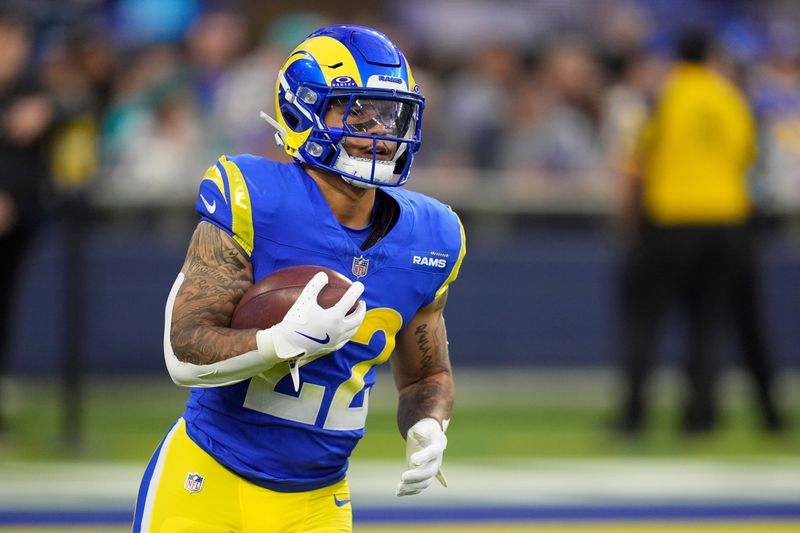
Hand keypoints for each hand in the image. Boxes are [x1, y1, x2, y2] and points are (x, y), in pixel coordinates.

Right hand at [268, 271, 365, 388]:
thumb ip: (314, 286)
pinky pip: (345, 340)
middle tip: (361, 302)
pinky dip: (348, 333)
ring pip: (353, 330)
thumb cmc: (295, 321)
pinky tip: (345, 331)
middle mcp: (339, 330)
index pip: (350, 300)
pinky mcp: (331, 348)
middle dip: (361, 309)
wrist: (287, 343)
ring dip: (357, 321)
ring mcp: (336, 340)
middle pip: (357, 318)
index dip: (356, 291)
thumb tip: (323, 274)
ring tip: (355, 315)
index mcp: (334, 317)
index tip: (359, 285)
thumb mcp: (304, 301)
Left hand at [396, 418, 447, 496]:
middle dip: (416, 476)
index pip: (432, 452)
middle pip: (429, 472)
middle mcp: (436, 461)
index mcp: (436, 446)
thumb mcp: (421, 426)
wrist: (428, 437)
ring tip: (399, 487)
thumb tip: (417, 434)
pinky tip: (398, 493)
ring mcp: (431, 470)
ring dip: (412, 487)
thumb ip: (420, 430)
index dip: (424, 457)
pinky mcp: (423, 476)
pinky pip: (419, 487)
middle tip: (402, 476)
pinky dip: (410, 491)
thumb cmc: (424, 430)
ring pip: (425, 483)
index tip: (412, 460)